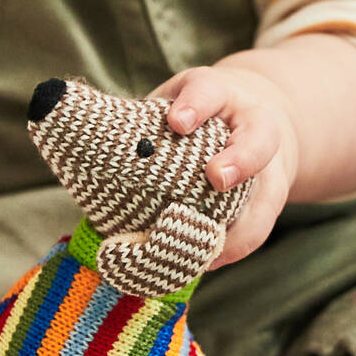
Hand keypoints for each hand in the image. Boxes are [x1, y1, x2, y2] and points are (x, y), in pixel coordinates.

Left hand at [148, 62, 299, 267]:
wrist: (247, 121)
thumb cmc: (193, 116)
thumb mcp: (171, 104)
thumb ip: (144, 127)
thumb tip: (87, 159)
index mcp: (219, 96)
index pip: (209, 92)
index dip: (195, 106)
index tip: (176, 122)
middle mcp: (251, 128)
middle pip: (259, 139)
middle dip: (240, 159)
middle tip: (216, 178)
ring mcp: (266, 169)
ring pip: (269, 194)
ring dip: (242, 224)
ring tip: (209, 251)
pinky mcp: (268, 200)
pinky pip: (257, 228)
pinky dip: (232, 248)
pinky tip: (206, 263)